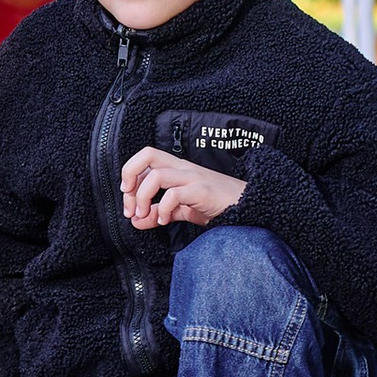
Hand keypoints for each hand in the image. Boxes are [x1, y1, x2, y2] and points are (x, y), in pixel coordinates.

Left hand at [121, 143, 245, 228]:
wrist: (248, 205)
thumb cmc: (217, 204)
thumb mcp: (183, 209)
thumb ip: (159, 212)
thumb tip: (137, 221)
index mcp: (176, 168)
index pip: (144, 160)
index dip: (129, 178)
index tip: (128, 203)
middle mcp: (182, 168)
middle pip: (147, 155)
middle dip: (129, 175)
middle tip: (130, 202)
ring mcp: (193, 178)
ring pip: (157, 175)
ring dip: (143, 197)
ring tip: (145, 215)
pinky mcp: (202, 191)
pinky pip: (175, 194)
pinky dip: (164, 208)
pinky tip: (164, 221)